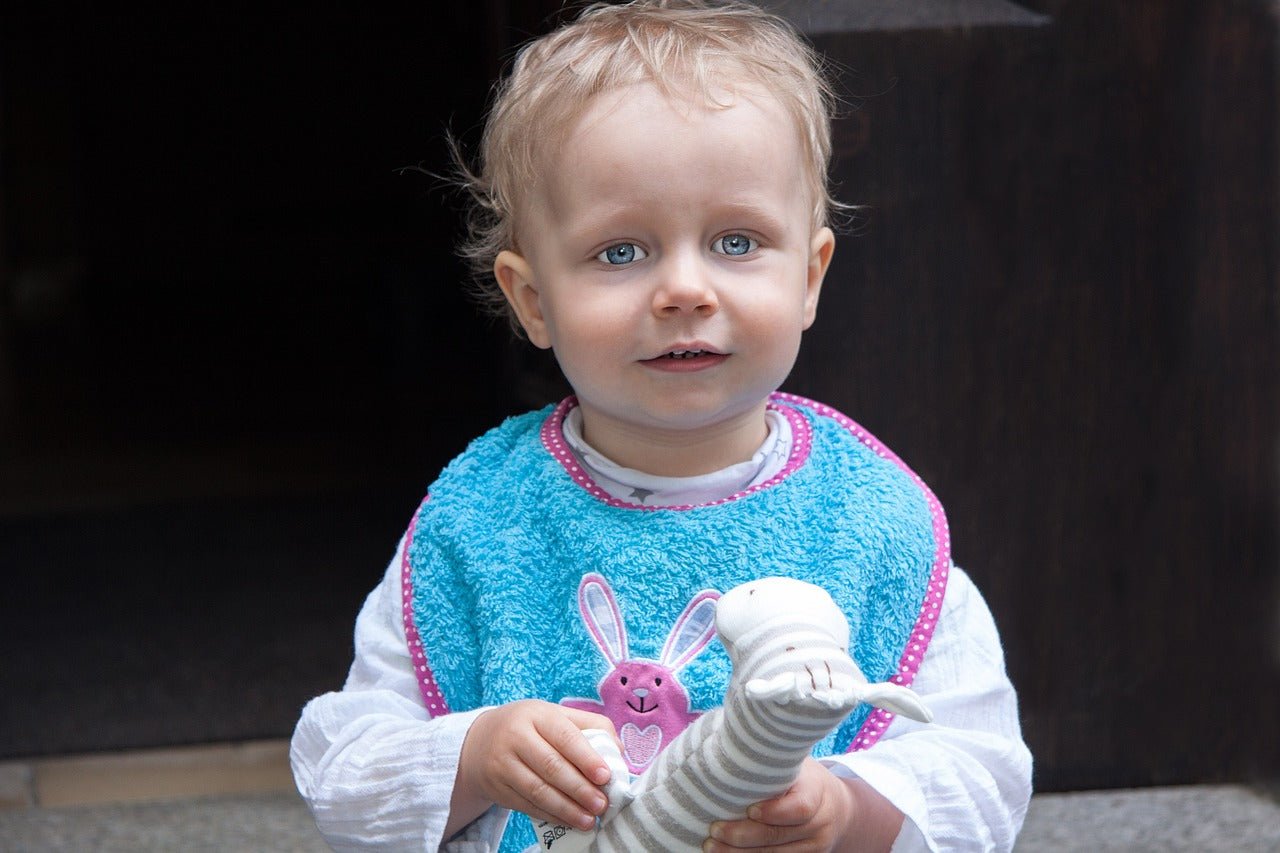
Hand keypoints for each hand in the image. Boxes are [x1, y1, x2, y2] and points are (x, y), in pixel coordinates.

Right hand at [453, 700, 617, 832]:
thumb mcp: (554, 716)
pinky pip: (526, 805)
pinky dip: (550, 816)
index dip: (586, 757)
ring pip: (538, 790)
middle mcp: (515, 736)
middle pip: (551, 766)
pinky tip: (568, 821)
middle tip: (602, 804)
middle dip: (580, 788)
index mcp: (536, 714)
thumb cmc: (530, 727)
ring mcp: (502, 763)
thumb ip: (589, 726)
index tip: (605, 776)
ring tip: (589, 820)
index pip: (564, 736)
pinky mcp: (496, 788)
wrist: (479, 741)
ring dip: (566, 809)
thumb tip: (618, 751)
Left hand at [703, 758, 902, 852]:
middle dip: (743, 836)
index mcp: (816, 790)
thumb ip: (771, 754)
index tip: (748, 809)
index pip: (799, 807)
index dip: (773, 812)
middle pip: (780, 836)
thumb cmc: (803, 776)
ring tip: (711, 847)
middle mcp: (819, 821)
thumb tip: (727, 729)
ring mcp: (815, 844)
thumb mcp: (796, 761)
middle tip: (713, 829)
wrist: (838, 808)